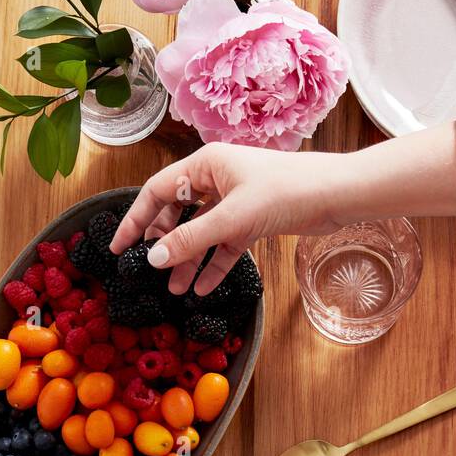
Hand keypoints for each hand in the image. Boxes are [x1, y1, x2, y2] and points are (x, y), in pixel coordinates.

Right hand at [110, 142, 348, 296]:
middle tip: (151, 272)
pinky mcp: (253, 220)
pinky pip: (225, 245)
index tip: (120, 248)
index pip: (156, 192)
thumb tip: (154, 259)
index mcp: (204, 165)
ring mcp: (235, 201)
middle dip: (164, 244)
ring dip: (189, 261)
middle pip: (177, 213)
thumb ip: (191, 240)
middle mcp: (216, 179)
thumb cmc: (286, 192)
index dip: (136, 220)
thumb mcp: (232, 218)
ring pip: (201, 233)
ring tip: (176, 290)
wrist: (336, 195)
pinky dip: (214, 265)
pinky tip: (203, 288)